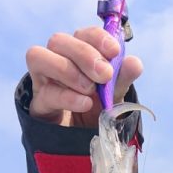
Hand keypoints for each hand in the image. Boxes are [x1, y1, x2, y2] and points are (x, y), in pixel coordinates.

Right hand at [26, 26, 142, 126]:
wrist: (84, 138)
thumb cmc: (97, 108)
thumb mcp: (113, 94)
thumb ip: (122, 78)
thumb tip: (135, 63)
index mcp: (78, 52)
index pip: (83, 34)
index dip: (97, 38)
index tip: (114, 51)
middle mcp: (56, 59)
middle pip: (59, 41)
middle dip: (84, 55)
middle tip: (105, 74)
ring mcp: (43, 80)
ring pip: (39, 57)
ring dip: (68, 70)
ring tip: (90, 90)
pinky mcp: (38, 103)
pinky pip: (45, 92)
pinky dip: (67, 96)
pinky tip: (85, 103)